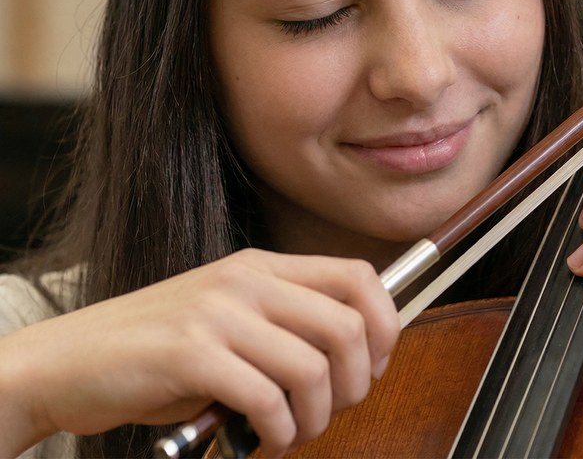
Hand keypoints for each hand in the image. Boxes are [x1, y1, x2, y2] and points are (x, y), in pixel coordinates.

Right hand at [0, 249, 399, 457]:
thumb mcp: (230, 318)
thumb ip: (284, 326)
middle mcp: (247, 281)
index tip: (375, 364)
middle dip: (357, 383)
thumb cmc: (157, 348)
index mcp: (262, 268)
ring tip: (294, 431)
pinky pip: (267, 399)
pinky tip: (266, 439)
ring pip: (313, 367)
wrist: (73, 358)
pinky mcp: (192, 354)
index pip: (357, 277)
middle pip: (348, 325)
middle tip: (334, 409)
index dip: (385, 324)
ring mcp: (220, 314)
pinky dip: (280, 432)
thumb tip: (354, 357)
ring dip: (317, 417)